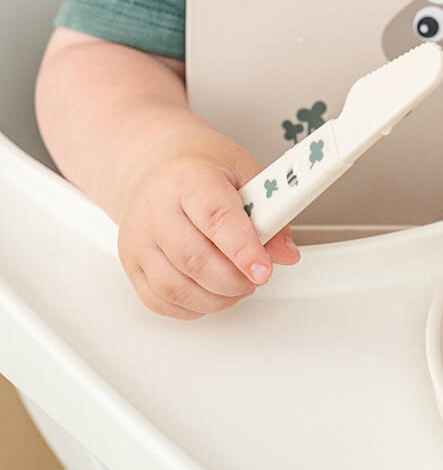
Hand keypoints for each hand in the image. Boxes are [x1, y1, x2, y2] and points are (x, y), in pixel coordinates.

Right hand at [116, 130, 299, 319]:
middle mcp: (156, 208)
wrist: (154, 163)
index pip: (217, 220)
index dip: (244, 250)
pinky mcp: (130, 261)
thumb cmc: (200, 166)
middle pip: (195, 259)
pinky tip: (210, 294)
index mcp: (190, 179)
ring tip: (237, 286)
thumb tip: (285, 253)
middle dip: (234, 280)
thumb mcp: (244, 172)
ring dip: (215, 298)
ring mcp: (139, 237)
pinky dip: (190, 307)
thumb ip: (269, 212)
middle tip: (256, 277)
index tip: (264, 270)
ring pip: (175, 286)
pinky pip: (157, 299)